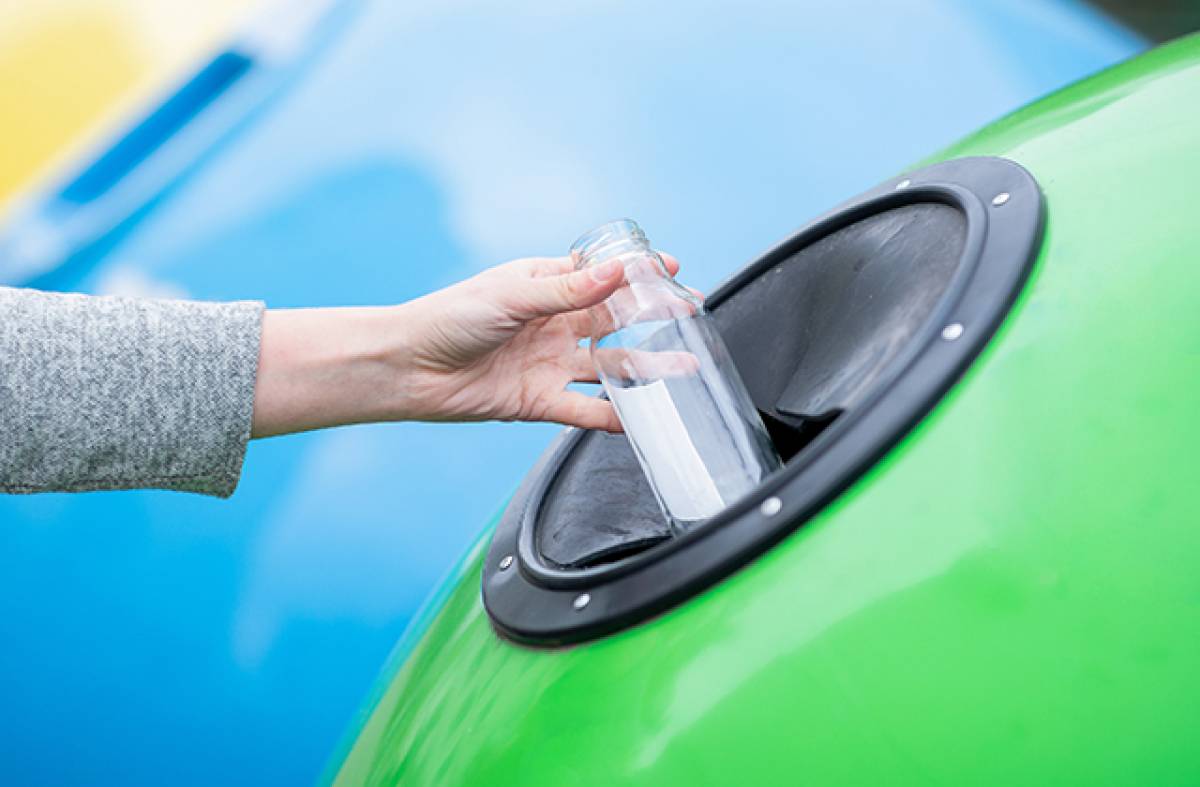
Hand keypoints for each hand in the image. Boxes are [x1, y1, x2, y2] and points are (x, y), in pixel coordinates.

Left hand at [394, 253, 680, 430]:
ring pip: (608, 365)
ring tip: (684, 367)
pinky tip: (640, 418)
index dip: (635, 272)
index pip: (600, 275)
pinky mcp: (539, 401)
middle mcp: (552, 324)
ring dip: (646, 367)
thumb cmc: (449, 319)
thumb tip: (619, 270)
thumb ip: (569, 290)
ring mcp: (548, 363)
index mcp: (544, 286)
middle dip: (652, 316)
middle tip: (690, 313)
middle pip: (614, 320)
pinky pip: (584, 409)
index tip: (670, 267)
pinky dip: (612, 414)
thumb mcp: (513, 295)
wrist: (409, 368)